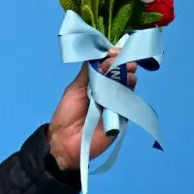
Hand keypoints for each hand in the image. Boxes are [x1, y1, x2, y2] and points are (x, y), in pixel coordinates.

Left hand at [48, 47, 138, 170]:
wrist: (64, 142)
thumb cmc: (66, 115)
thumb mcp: (74, 90)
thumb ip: (86, 73)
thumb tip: (99, 56)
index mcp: (95, 83)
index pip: (109, 66)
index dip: (113, 57)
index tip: (114, 51)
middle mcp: (108, 90)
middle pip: (121, 73)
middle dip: (123, 63)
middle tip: (123, 59)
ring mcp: (116, 102)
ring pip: (128, 85)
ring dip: (128, 75)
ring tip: (126, 69)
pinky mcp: (122, 115)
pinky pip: (129, 101)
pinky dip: (129, 91)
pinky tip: (128, 84)